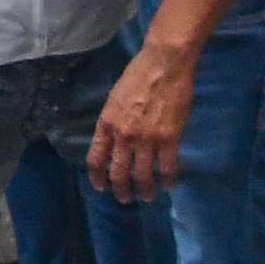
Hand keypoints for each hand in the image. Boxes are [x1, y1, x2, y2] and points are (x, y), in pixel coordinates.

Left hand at [87, 40, 198, 200]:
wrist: (164, 65)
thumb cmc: (138, 76)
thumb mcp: (115, 99)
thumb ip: (113, 122)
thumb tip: (113, 140)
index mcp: (106, 124)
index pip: (96, 159)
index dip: (97, 177)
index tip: (101, 187)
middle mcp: (123, 136)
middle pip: (118, 174)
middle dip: (121, 191)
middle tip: (125, 198)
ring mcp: (146, 139)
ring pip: (142, 176)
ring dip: (145, 191)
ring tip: (148, 196)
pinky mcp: (168, 139)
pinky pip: (166, 168)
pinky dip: (167, 180)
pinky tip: (168, 185)